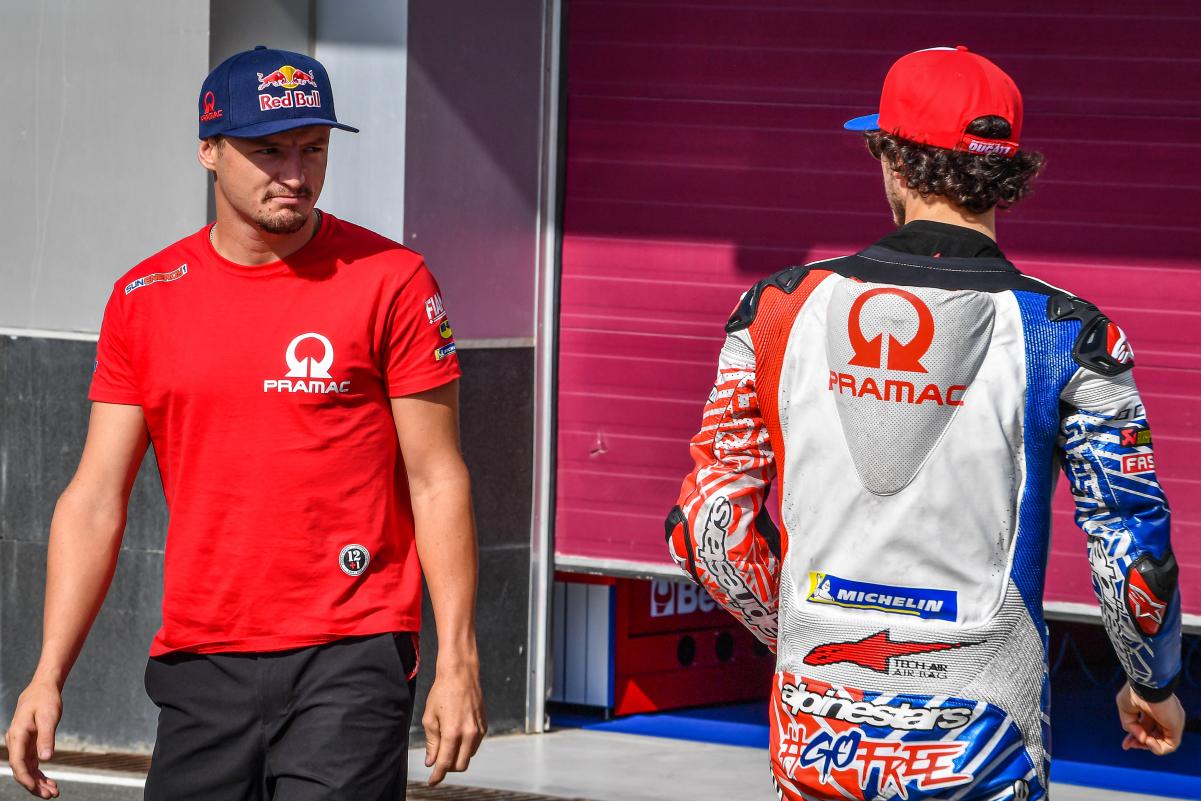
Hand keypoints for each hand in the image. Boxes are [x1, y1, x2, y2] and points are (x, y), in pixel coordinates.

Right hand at [5, 679, 62, 797]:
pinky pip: (31, 764)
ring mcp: (21, 745)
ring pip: (26, 769)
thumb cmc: (46, 700)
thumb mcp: (49, 717)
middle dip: (34, 785)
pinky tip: (50, 782)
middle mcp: (16, 742)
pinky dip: (39, 774)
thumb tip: (46, 759)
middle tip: (51, 795)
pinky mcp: (28, 745)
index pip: (18, 763)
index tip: (37, 788)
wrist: (42, 689)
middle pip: (21, 770)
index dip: (26, 778)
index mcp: (17, 735)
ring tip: (53, 792)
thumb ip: (47, 737)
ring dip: (38, 782)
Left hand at [422, 662, 485, 785]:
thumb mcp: (430, 718)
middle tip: (437, 762)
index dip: (437, 776)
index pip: (445, 763)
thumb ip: (432, 742)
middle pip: (460, 765)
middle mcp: (469, 734)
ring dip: (457, 757)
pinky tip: (456, 735)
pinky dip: (465, 746)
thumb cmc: (442, 691)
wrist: (461, 674)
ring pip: (469, 756)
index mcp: (453, 732)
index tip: (432, 782)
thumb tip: (431, 760)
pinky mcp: (484, 725)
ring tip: (446, 744)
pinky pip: (475, 745)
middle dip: (448, 768)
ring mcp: (479, 730)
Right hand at [1116, 682, 1184, 754]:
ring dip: (1148, 746)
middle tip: (1128, 746)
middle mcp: (1163, 716)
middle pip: (1153, 736)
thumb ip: (1130, 725)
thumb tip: (1141, 738)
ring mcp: (1170, 722)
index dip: (1135, 737)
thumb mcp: (1125, 709)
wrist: (1146, 686)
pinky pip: (1170, 745)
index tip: (1125, 746)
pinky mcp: (1176, 727)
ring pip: (1162, 742)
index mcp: (1151, 709)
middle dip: (1140, 743)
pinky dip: (1158, 748)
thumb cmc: (1134, 693)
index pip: (1145, 728)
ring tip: (1141, 740)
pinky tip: (1148, 741)